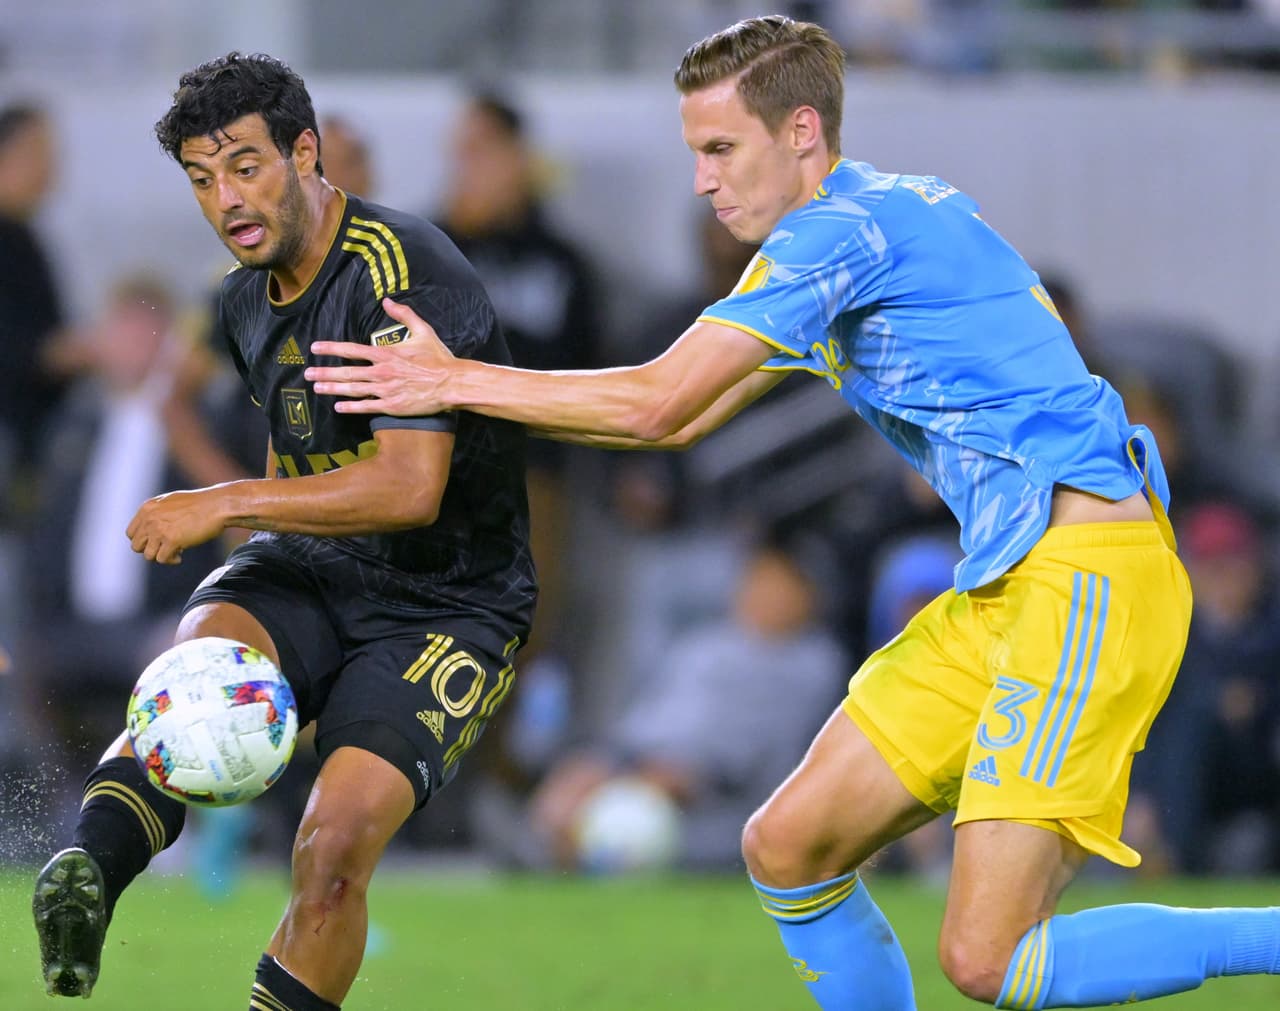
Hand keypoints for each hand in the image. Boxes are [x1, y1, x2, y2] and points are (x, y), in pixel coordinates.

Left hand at [127, 488, 227, 563]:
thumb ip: (157, 513)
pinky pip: (163, 559)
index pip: (131, 533)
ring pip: (148, 555)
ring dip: (161, 556)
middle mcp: (150, 518)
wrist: (218, 505)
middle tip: (166, 548)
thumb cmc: (200, 504)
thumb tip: (150, 530)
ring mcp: (160, 529)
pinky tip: (181, 554)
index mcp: (147, 508)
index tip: (158, 542)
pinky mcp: (172, 540)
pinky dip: (172, 560)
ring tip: (175, 551)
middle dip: (151, 549)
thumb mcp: (171, 502)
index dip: (144, 541)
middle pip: (136, 546)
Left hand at [307, 298, 456, 415]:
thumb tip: (387, 301)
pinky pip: (366, 407)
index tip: (315, 349)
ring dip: (332, 389)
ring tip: (316, 388)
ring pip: (352, 390)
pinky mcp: (392, 406)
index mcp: (386, 354)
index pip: (351, 350)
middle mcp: (381, 372)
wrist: (452, 383)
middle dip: (324, 373)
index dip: (331, 349)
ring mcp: (385, 390)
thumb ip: (403, 315)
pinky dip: (351, 407)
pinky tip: (338, 407)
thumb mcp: (423, 331)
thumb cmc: (439, 358)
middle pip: (346, 373)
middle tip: (307, 373)